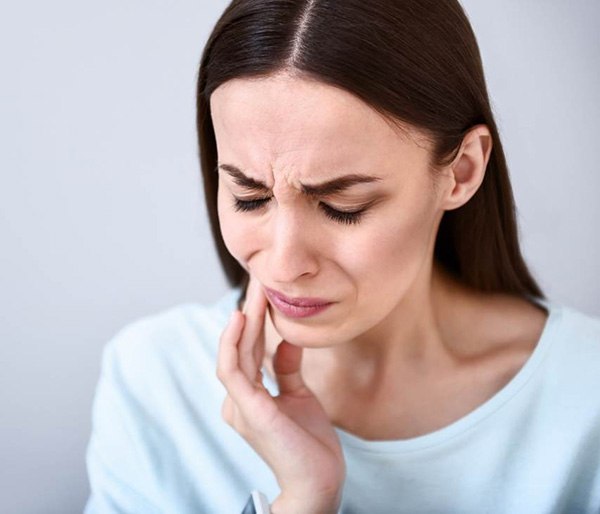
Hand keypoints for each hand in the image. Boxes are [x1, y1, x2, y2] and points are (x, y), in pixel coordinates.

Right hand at [217, 276, 344, 513]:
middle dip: (250, 310)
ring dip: (244, 320)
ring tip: (253, 291)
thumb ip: (287, 369)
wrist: (318, 481)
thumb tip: (286, 340)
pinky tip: (242, 318)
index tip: (264, 291)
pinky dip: (234, 343)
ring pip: (235, 353)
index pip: (248, 350)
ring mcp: (239, 406)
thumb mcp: (298, 396)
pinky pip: (233, 371)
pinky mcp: (249, 411)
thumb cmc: (308, 443)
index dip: (255, 320)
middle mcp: (238, 399)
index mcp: (248, 396)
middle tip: (258, 278)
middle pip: (240, 346)